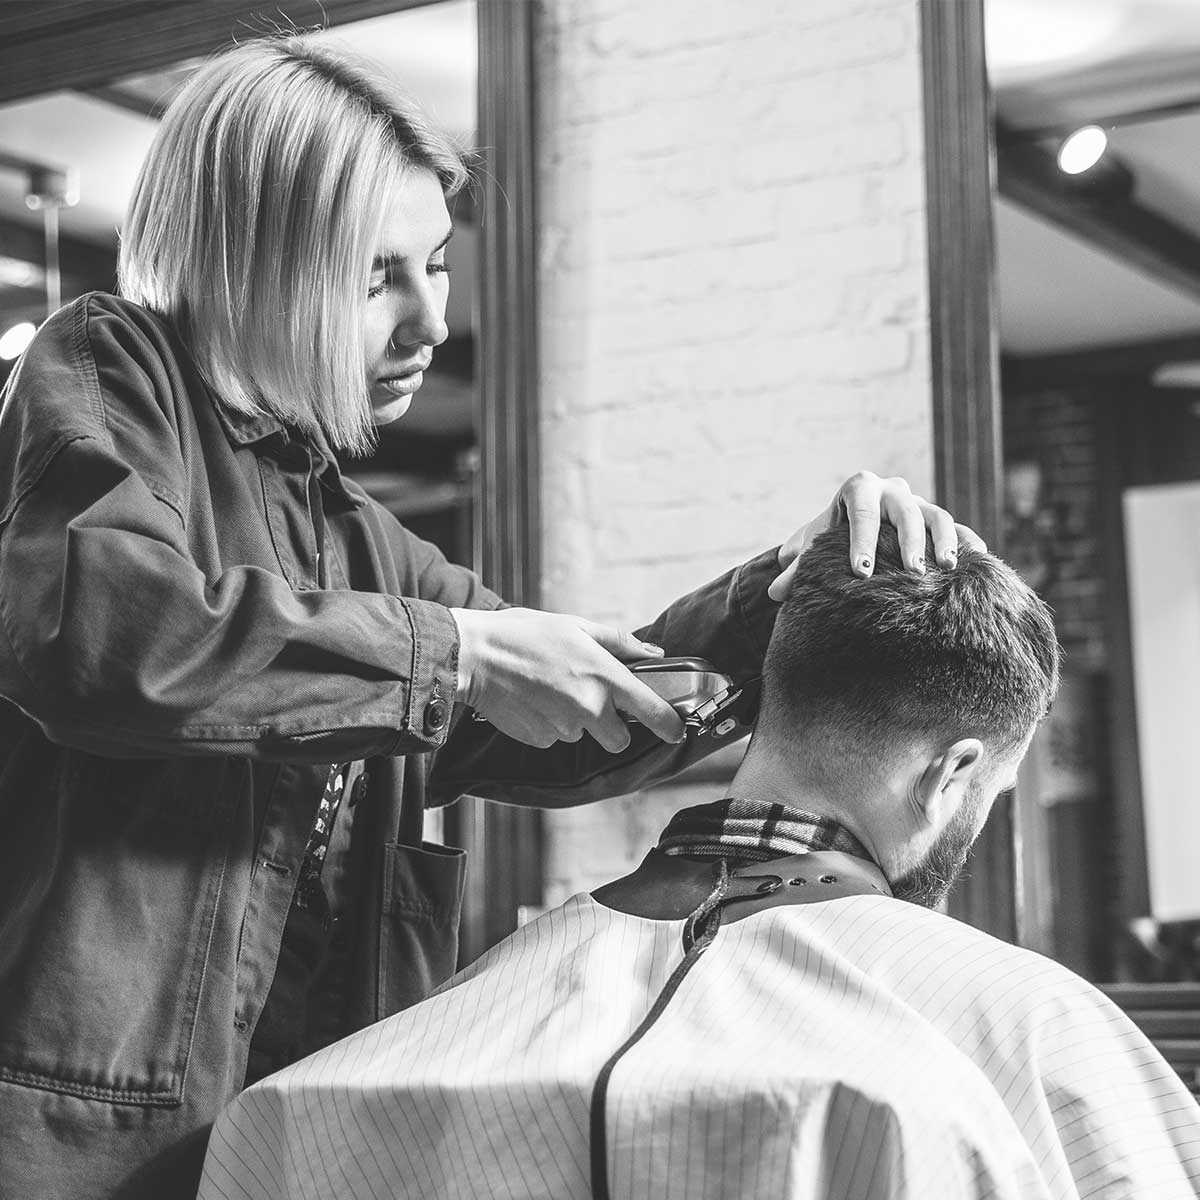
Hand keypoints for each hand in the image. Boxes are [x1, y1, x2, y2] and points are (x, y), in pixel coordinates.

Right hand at [449, 607, 686, 750]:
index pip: (652, 711)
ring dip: (575, 720)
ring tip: (551, 689)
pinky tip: (535, 700)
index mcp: (604, 676)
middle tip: (594, 702)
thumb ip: (621, 643)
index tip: (677, 729)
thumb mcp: (577, 626)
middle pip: (620, 739)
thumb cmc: (525, 634)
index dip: (670, 724)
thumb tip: (654, 655)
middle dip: (613, 727)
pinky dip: (550, 724)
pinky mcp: (540, 740)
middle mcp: (588, 707)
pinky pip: (556, 738)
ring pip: (583, 735)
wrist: (475, 655)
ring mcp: (563, 727)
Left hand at [768, 471, 986, 600]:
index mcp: (858, 488)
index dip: (860, 542)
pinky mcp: (937, 520)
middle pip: (905, 510)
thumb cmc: (829, 536)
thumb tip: (775, 593)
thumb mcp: (811, 547)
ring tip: (947, 568)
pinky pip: (957, 527)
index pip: (860, 512)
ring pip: (937, 515)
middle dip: (909, 541)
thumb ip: (796, 567)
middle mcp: (892, 490)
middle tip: (913, 571)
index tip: (860, 572)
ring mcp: (918, 503)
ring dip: (944, 541)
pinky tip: (978, 560)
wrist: (851, 527)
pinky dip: (967, 541)